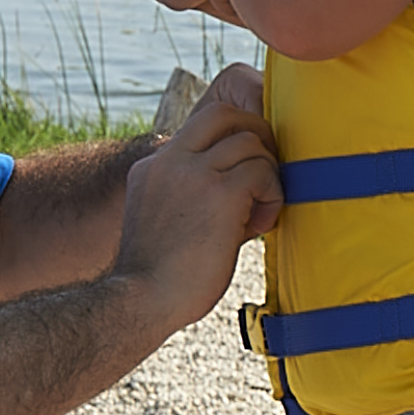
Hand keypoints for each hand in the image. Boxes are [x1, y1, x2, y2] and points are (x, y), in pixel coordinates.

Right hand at [111, 66, 273, 331]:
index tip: (242, 181)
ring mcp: (194, 173)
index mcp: (154, 167)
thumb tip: (246, 193)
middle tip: (264, 174)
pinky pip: (262, 172)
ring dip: (266, 174)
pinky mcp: (220, 193)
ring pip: (250, 141)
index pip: (201, 128)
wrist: (141, 301)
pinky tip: (261, 224)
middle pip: (224, 113)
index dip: (231, 145)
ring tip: (259, 212)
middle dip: (256, 134)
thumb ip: (197, 197)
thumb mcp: (167, 220)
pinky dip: (272, 195)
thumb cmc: (160, 278)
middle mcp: (170, 161)